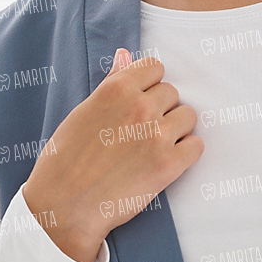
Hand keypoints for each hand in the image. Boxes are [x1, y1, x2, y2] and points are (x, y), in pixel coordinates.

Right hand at [21, 47, 203, 261]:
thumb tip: (125, 54)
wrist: (64, 207)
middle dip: (161, 109)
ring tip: (153, 147)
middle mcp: (140, 108)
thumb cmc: (66, 159)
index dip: (149, 85)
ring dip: (176, 129)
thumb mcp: (82, 112)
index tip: (139, 102)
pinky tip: (167, 161)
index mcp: (116, 90)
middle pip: (172, 93)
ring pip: (187, 117)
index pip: (155, 67)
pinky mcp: (169, 165)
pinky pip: (196, 146)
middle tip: (140, 132)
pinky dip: (186, 153)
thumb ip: (110, 82)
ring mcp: (157, 136)